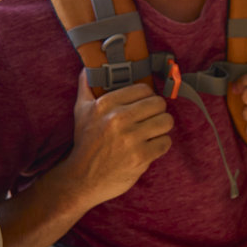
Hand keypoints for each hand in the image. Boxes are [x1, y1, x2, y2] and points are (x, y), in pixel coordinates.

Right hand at [67, 75, 173, 207]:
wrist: (81, 179)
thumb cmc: (85, 143)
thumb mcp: (81, 111)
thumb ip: (86, 87)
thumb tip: (88, 68)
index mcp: (106, 104)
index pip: (144, 89)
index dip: (147, 97)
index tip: (143, 106)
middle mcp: (118, 119)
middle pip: (159, 103)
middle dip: (157, 112)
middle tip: (150, 120)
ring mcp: (130, 139)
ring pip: (166, 121)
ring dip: (161, 128)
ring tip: (152, 132)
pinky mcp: (140, 157)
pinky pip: (165, 142)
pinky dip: (160, 145)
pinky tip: (150, 147)